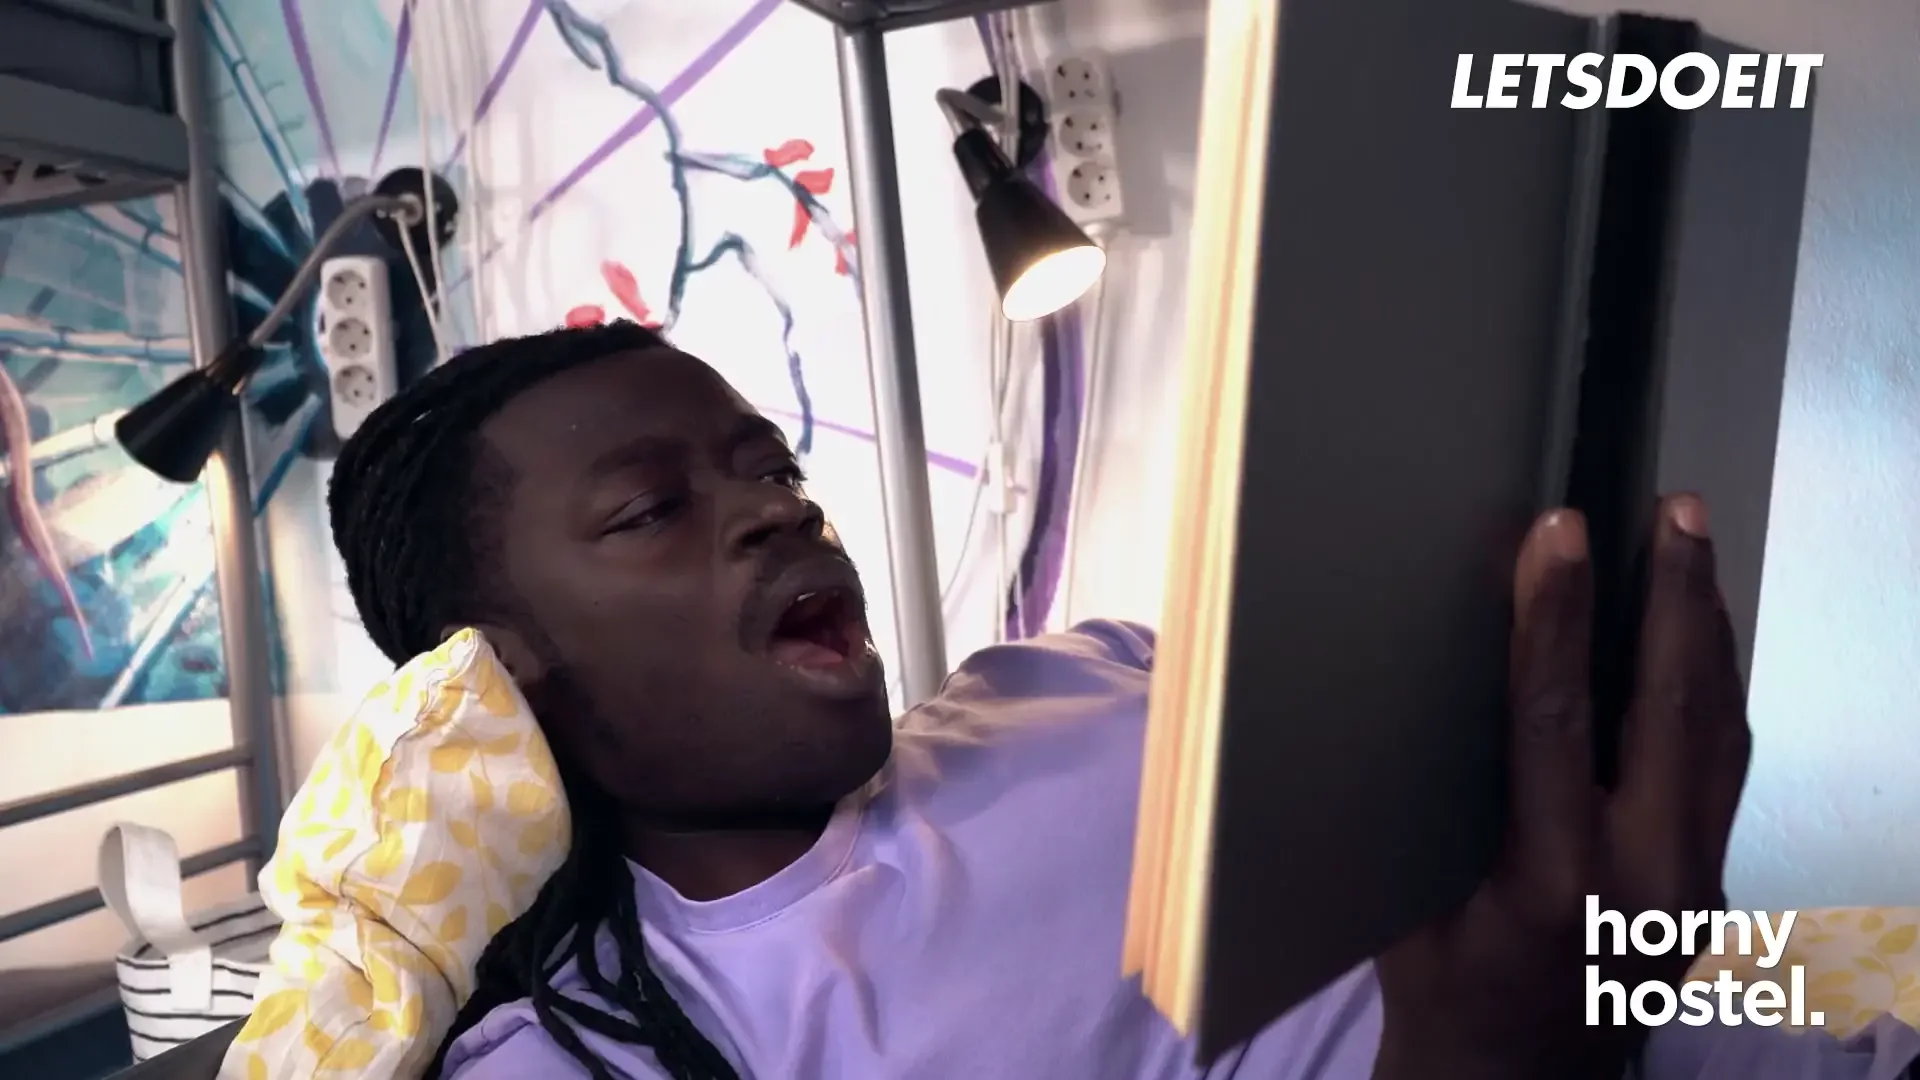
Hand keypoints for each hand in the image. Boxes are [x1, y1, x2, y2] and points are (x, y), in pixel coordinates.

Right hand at [1372, 495, 1751, 1079]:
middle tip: (1675, 512)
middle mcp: (1642, 880)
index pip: (1555, 718)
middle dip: (1676, 597)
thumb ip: (1441, 796)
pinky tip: (1699, 645)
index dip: (1553, 614)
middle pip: (1675, 709)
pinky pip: (1724, 770)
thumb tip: (1442, 676)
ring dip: (1708, 633)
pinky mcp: (1707, 887)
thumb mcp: (1410, 892)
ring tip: (1694, 551)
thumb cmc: (1438, 987)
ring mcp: (1690, 887)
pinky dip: (1714, 693)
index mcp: (1550, 883)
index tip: (1558, 533)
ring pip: (1719, 734)